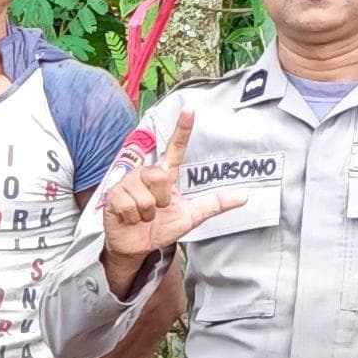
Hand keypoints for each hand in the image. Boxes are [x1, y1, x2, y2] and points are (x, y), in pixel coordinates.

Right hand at [99, 111, 246, 290]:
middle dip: (160, 200)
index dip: (182, 129)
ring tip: (142, 216)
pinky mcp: (114, 195)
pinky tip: (129, 218)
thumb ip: (213, 205)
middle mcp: (146, 173)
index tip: (190, 110)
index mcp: (165, 174)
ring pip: (145, 196)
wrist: (135, 247)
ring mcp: (128, 182)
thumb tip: (243, 197)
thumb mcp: (190, 217)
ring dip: (147, 213)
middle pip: (160, 177)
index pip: (176, 148)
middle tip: (156, 210)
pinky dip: (133, 218)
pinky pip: (130, 205)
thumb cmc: (160, 228)